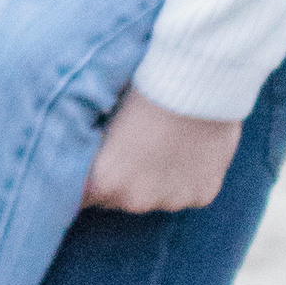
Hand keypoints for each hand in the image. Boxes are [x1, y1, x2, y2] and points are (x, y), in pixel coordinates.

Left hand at [81, 92, 241, 212]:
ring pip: (156, 197)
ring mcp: (171, 201)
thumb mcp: (105, 117)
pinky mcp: (202, 195)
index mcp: (103, 183)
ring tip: (164, 144)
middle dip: (122, 180)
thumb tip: (93, 155)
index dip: (89, 178)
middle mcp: (135, 201)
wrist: (195, 82)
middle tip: (134, 146)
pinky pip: (187, 192)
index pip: (83, 196)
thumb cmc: (143, 90)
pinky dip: (186, 178)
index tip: (98, 161)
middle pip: (120, 198)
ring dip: (156, 181)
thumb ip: (96, 149)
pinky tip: (189, 149)